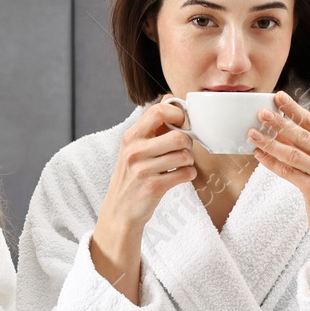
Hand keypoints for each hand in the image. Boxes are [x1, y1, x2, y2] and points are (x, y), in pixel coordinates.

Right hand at [96, 100, 197, 233]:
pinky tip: (179, 176)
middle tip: (182, 150)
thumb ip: (152, 125)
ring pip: (185, 155)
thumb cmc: (132, 176)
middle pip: (178, 136)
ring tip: (180, 164)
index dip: (177, 114)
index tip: (180, 124)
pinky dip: (188, 174)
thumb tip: (172, 100)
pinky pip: (186, 173)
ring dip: (189, 161)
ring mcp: (143, 170)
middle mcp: (134, 151)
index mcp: (131, 136)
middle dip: (188, 143)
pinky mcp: (154, 187)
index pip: (158, 111)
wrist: (120, 210)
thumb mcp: (134, 147)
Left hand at [249, 91, 309, 289]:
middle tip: (261, 112)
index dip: (295, 109)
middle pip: (303, 136)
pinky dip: (272, 163)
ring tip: (252, 134)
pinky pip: (290, 173)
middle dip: (280, 122)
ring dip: (270, 142)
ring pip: (294, 154)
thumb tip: (281, 128)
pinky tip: (259, 156)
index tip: (278, 96)